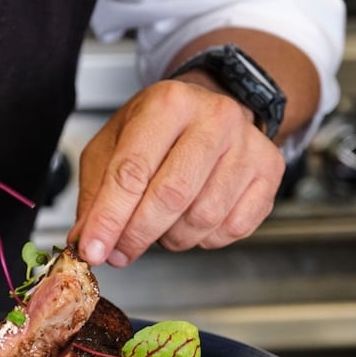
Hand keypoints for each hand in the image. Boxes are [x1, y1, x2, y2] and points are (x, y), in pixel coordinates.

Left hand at [69, 79, 284, 266]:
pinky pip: (231, 229)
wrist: (211, 111)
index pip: (132, 172)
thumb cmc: (158, 132)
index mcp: (168, 104)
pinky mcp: (269, 172)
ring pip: (202, 219)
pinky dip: (204, 239)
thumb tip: (86, 240)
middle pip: (170, 197)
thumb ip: (96, 194)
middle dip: (137, 235)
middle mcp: (214, 118)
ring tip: (160, 223)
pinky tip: (191, 219)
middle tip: (119, 252)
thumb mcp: (113, 147)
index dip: (110, 218)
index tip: (93, 250)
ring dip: (171, 238)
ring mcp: (248, 145)